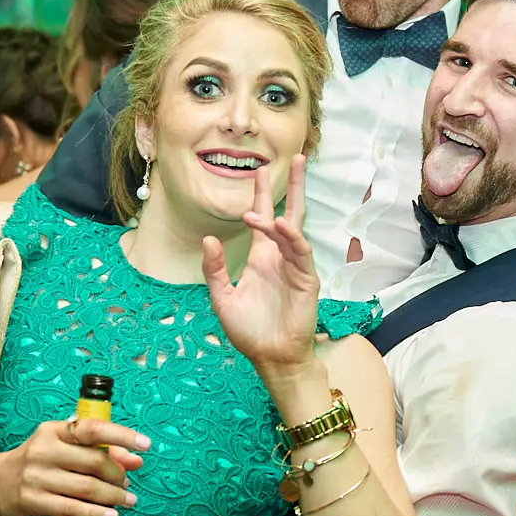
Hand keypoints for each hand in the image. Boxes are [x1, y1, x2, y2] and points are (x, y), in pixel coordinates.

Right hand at [0, 416, 147, 515]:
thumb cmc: (39, 462)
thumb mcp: (63, 446)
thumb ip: (99, 449)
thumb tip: (135, 460)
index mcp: (55, 431)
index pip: (93, 429)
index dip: (122, 436)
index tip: (145, 445)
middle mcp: (44, 450)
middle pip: (94, 462)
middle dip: (118, 474)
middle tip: (127, 484)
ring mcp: (37, 477)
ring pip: (86, 488)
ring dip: (113, 496)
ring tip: (128, 500)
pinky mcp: (32, 501)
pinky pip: (72, 509)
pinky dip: (95, 514)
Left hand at [202, 156, 319, 375]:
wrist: (270, 357)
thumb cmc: (249, 331)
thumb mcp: (222, 298)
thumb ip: (214, 270)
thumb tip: (209, 239)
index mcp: (261, 258)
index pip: (264, 219)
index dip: (262, 195)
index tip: (259, 171)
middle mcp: (280, 257)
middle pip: (290, 213)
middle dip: (294, 187)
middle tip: (298, 159)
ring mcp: (295, 267)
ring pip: (294, 229)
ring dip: (283, 209)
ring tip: (266, 193)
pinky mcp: (306, 279)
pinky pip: (300, 253)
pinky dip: (292, 238)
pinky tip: (281, 226)